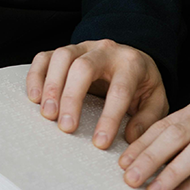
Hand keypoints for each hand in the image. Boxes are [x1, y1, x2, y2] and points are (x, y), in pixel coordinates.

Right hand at [25, 40, 169, 149]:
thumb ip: (147, 119)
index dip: (109, 117)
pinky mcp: (65, 51)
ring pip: (62, 57)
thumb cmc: (142, 83)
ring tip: (48, 114)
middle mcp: (105, 50)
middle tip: (66, 127)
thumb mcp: (155, 100)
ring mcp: (83, 47)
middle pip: (84, 67)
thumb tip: (130, 136)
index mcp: (131, 63)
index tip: (100, 142)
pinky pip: (45, 57)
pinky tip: (34, 97)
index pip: (119, 90)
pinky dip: (37, 76)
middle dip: (72, 98)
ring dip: (52, 87)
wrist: (133, 59)